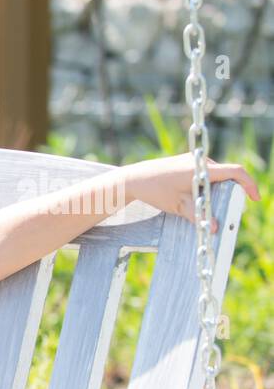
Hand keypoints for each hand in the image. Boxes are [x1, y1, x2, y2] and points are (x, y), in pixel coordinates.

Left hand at [120, 152, 260, 230]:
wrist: (134, 179)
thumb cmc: (155, 191)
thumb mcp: (178, 206)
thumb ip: (198, 216)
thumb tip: (214, 228)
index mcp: (201, 168)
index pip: (235, 171)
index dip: (248, 184)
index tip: (254, 198)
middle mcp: (200, 161)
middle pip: (227, 174)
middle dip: (232, 190)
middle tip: (230, 207)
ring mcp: (194, 160)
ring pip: (216, 174)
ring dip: (218, 188)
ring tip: (210, 205)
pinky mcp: (187, 163)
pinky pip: (205, 173)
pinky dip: (208, 184)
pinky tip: (200, 196)